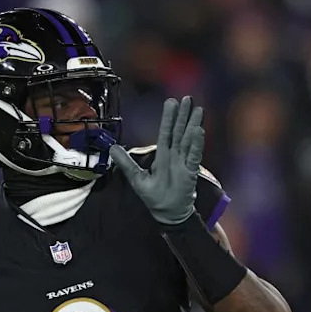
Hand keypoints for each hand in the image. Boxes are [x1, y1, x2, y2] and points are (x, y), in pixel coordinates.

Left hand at [109, 96, 204, 224]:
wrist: (167, 213)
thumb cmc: (155, 196)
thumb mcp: (136, 178)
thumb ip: (126, 163)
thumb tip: (112, 148)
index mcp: (163, 155)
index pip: (166, 132)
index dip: (168, 118)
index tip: (172, 102)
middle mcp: (175, 155)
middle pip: (179, 132)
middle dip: (183, 116)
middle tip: (187, 98)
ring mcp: (184, 162)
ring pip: (188, 140)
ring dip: (192, 125)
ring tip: (198, 110)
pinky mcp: (190, 172)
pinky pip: (193, 155)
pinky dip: (196, 144)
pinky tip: (198, 131)